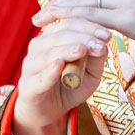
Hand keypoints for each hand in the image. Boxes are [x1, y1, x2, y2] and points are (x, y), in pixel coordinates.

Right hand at [12, 16, 108, 130]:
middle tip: (100, 42)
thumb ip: (96, 58)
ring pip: (47, 54)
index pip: (69, 23)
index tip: (108, 34)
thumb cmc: (71, 85)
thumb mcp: (90, 72)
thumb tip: (103, 44)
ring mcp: (30, 67)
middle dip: (81, 36)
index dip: (88, 26)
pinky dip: (48, 71)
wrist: (49, 111)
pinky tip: (59, 65)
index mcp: (52, 37)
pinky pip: (38, 78)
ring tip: (82, 49)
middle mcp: (38, 47)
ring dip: (66, 50)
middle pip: (59, 35)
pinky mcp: (27, 87)